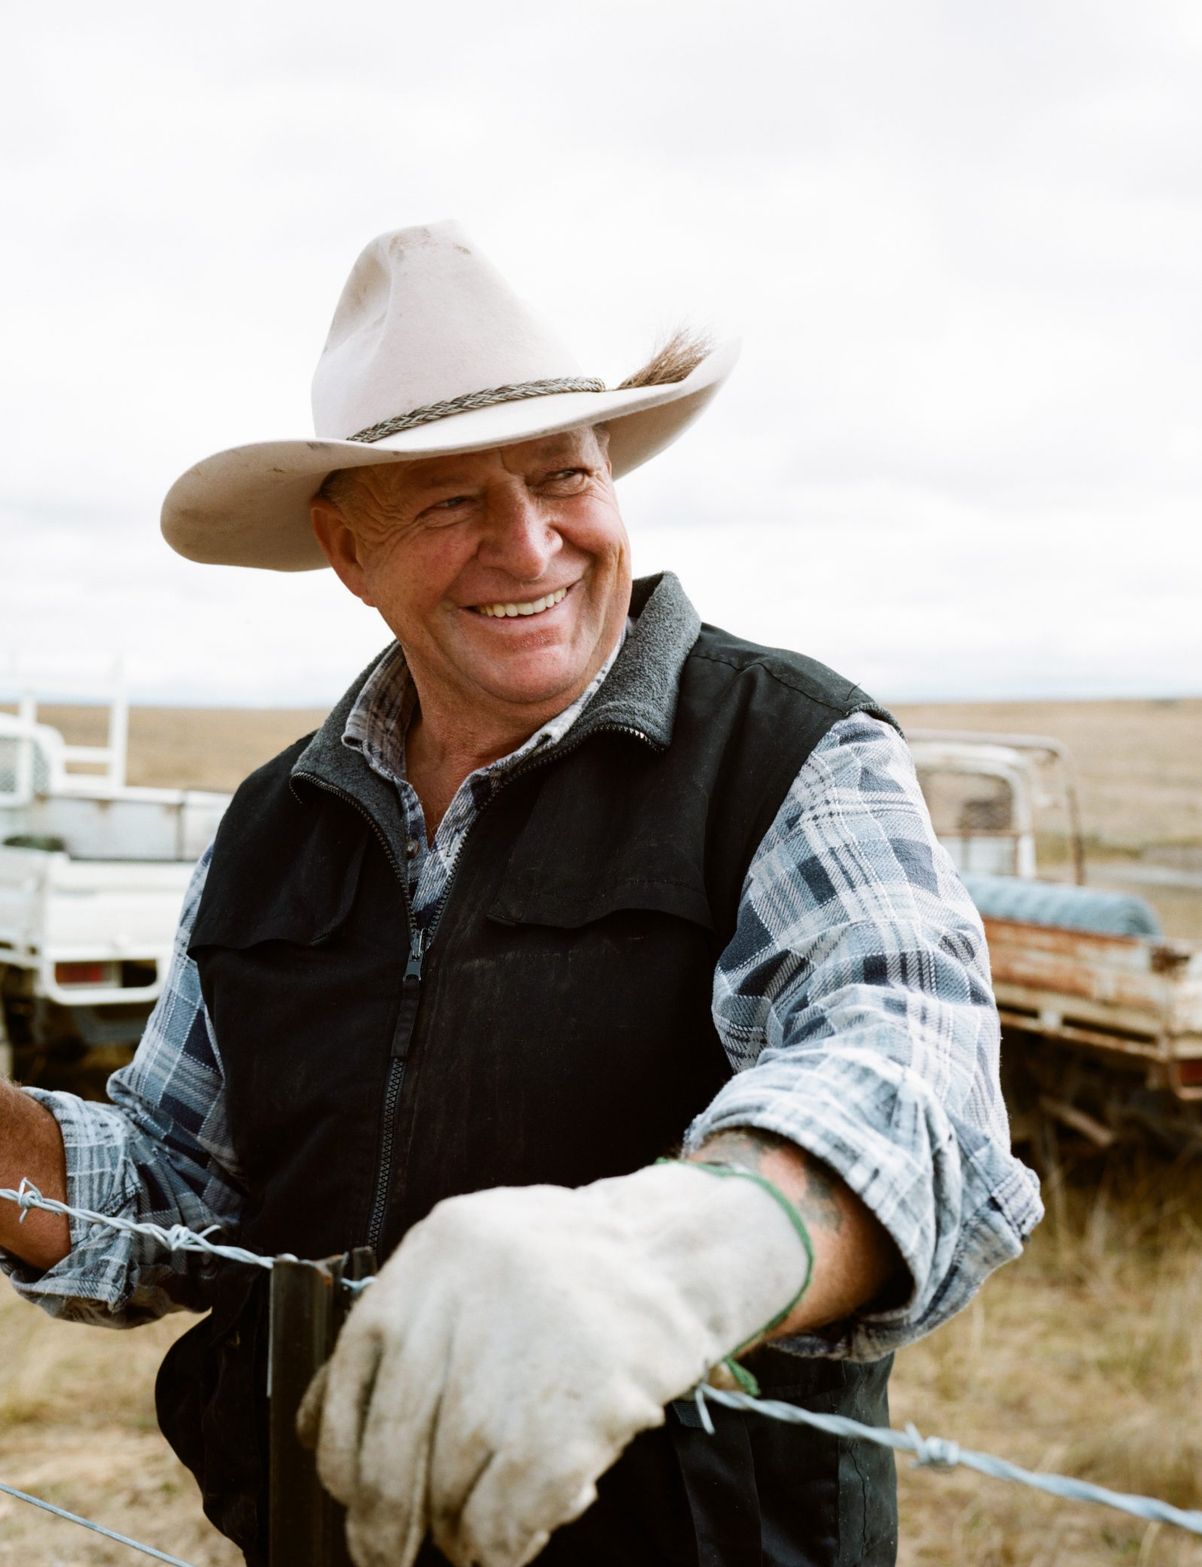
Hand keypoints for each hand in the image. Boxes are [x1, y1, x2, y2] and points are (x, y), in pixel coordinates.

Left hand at [299, 1162, 809, 1566]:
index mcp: (433, 1253)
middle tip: (384, 1552)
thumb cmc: (570, 1264)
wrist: (677, 1254)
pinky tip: (516, 1533)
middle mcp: (463, 1301)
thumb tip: (324, 1425)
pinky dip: (502, 1543)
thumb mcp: (474, 1256)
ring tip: (478, 1526)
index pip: (350, 1375)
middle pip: (390, 1451)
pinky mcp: (571, 1415)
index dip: (339, 1454)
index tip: (346, 1493)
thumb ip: (409, 1322)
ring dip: (456, 1530)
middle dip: (382, 1522)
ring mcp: (517, 1361)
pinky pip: (505, 1518)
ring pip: (448, 1493)